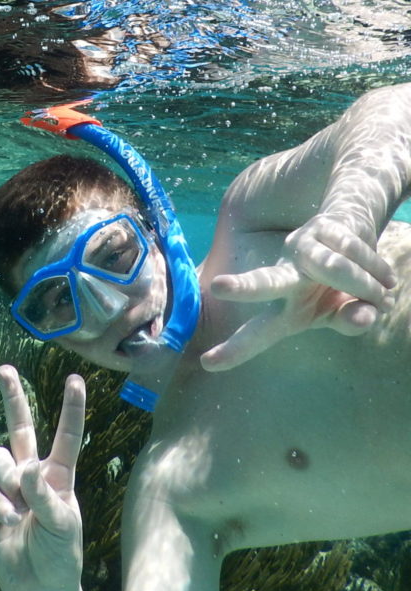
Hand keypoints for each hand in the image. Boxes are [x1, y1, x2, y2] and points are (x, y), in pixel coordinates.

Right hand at [0, 365, 85, 590]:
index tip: (76, 379)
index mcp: (58, 476)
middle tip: (4, 369)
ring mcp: (7, 488)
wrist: (38, 590)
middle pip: (18, 427)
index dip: (71, 408)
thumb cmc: (61, 555)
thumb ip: (44, 494)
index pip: (66, 436)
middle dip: (11, 396)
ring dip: (6, 473)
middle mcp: (30, 474)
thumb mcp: (63, 525)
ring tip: (17, 499)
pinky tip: (8, 521)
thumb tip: (25, 466)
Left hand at [201, 214, 396, 370]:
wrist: (356, 238)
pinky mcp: (317, 228)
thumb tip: (362, 314)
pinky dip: (376, 267)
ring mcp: (298, 249)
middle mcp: (285, 276)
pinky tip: (381, 273)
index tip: (207, 363)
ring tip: (383, 292)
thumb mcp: (346, 313)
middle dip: (245, 287)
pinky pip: (354, 251)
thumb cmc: (344, 287)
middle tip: (218, 287)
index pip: (258, 333)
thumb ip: (351, 320)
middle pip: (265, 282)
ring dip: (367, 285)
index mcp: (287, 309)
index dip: (236, 349)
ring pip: (336, 269)